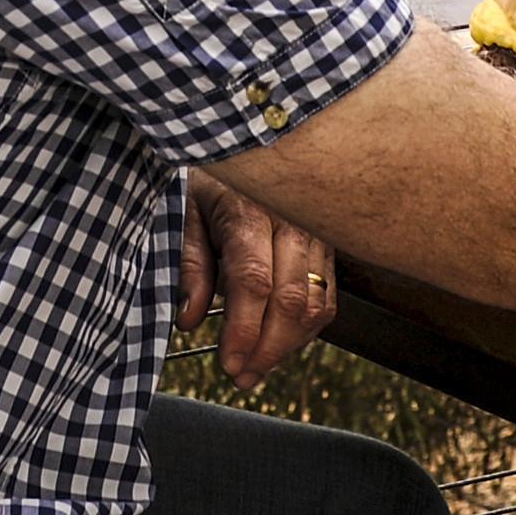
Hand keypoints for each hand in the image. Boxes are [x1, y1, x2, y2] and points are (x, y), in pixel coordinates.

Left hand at [183, 178, 342, 380]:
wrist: (247, 139)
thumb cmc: (212, 176)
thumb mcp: (186, 211)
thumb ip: (189, 264)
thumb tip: (190, 317)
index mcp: (250, 209)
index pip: (253, 281)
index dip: (244, 330)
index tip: (229, 362)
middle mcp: (292, 221)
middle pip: (291, 301)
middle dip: (267, 350)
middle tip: (241, 375)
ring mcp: (316, 232)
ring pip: (315, 306)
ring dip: (288, 348)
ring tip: (257, 368)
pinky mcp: (328, 244)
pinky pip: (327, 298)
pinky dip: (306, 331)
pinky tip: (279, 342)